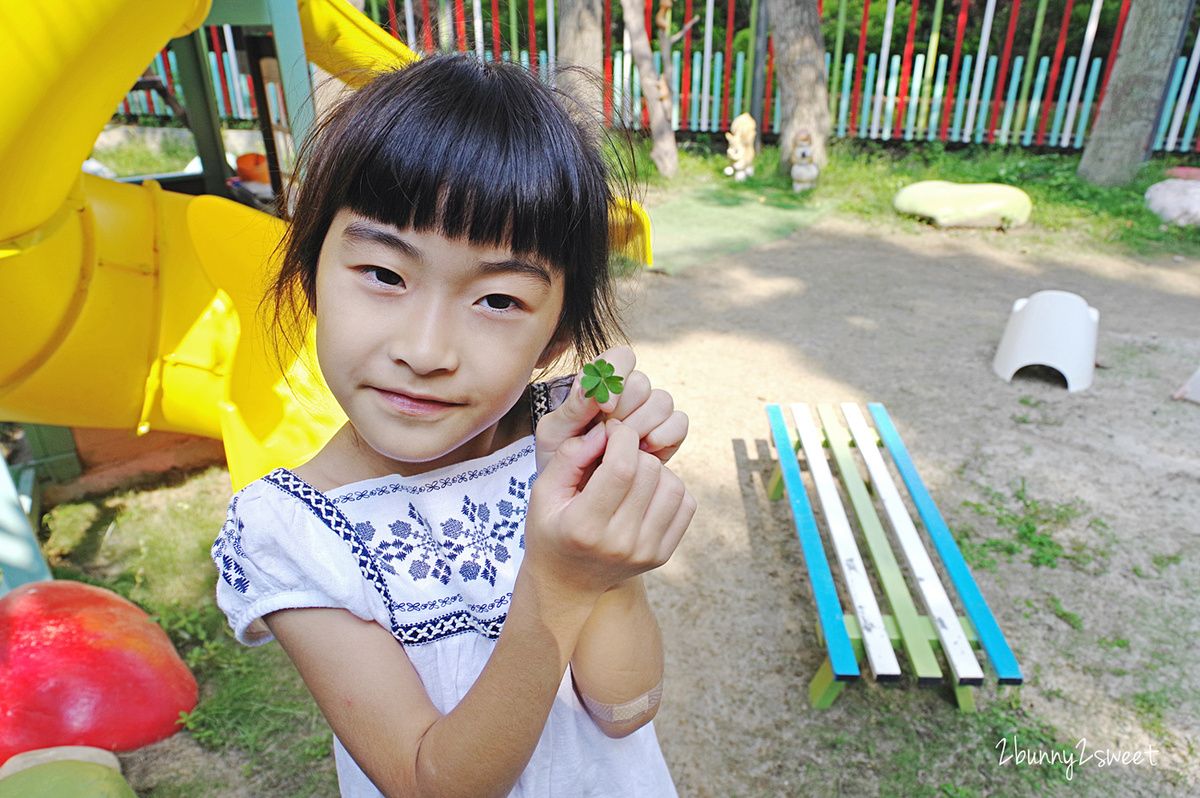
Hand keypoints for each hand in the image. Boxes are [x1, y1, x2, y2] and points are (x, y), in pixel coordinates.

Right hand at [524, 418, 694, 597]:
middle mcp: (619, 543)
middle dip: (636, 451)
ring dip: (655, 470)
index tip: (613, 432)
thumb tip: (607, 429)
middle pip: (650, 472)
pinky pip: (686, 506)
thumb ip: (570, 456)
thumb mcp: (544, 492)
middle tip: (618, 455)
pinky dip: (670, 489)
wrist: (566, 581)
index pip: (621, 468)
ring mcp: (645, 552)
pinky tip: (646, 492)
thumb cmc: (552, 529)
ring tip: (633, 474)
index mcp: (585, 526)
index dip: (622, 438)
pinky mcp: (662, 555)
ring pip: (673, 486)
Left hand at [535, 346, 688, 472]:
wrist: (575, 493)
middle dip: (624, 412)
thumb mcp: (554, 433)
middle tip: (608, 435)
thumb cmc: (559, 458)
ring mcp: (650, 413)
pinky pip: (679, 423)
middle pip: (642, 383)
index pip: (621, 357)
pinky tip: (643, 453)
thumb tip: (592, 389)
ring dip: (642, 426)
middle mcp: (629, 393)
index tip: (604, 407)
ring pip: (662, 402)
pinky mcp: (667, 435)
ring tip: (621, 448)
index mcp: (601, 382)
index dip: (618, 377)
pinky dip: (664, 437)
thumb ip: (572, 408)